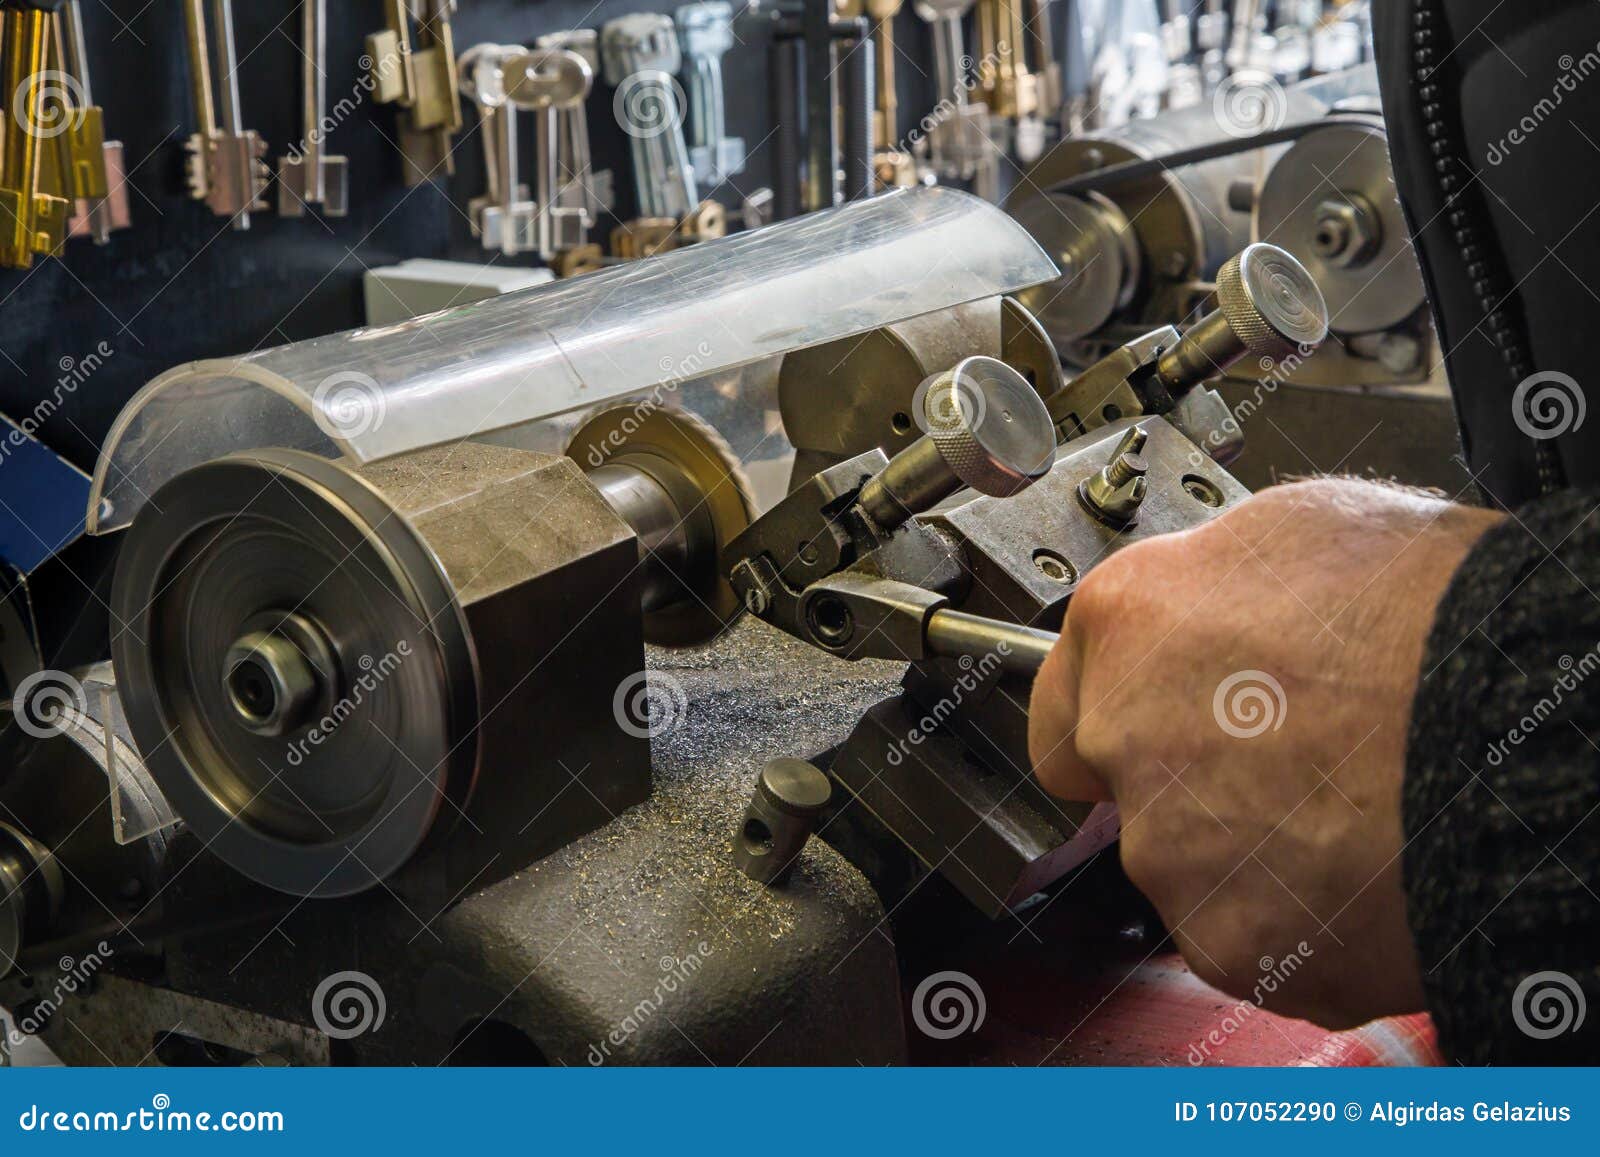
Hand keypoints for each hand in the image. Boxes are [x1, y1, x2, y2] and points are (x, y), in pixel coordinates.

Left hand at [1028, 478, 1502, 1027]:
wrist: (1535, 734)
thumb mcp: (1302, 529)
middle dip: (1190, 776)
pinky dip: (1295, 917)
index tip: (1157, 717)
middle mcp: (1124, 739)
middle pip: (1127, 783)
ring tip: (1348, 805)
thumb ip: (1210, 585)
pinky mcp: (1236, 944)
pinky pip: (1250, 936)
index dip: (1121, 707)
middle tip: (1291, 756)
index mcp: (1128, 624)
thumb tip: (1206, 608)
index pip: (1060, 692)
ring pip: (1189, 867)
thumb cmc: (1444, 618)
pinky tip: (1361, 866)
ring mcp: (1174, 853)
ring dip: (1246, 850)